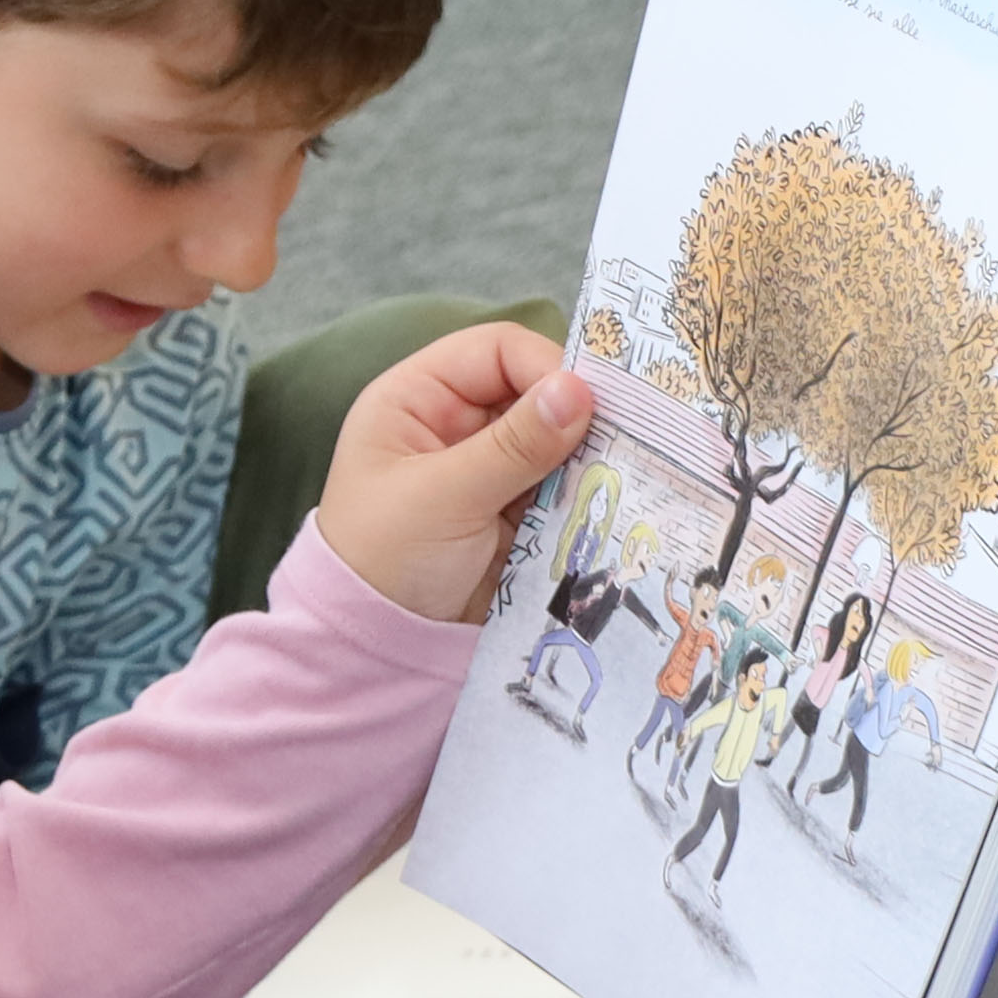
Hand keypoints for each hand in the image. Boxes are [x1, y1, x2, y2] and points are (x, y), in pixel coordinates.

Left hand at [310, 319, 597, 622]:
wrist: (377, 646)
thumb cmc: (384, 561)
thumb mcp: (444, 497)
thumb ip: (513, 445)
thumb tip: (578, 390)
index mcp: (418, 398)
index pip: (496, 351)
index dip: (543, 367)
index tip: (586, 404)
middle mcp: (455, 424)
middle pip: (535, 392)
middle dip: (574, 417)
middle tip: (620, 442)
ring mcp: (488, 468)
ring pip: (557, 442)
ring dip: (585, 460)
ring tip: (617, 478)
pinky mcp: (514, 511)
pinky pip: (562, 488)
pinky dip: (583, 497)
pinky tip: (607, 507)